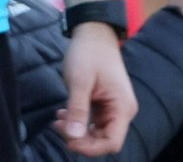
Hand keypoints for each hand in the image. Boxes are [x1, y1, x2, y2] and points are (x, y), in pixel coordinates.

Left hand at [55, 24, 137, 155]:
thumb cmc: (89, 54)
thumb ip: (78, 110)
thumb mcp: (80, 82)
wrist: (94, 34)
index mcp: (122, 107)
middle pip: (103, 141)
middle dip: (79, 139)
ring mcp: (113, 108)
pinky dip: (77, 122)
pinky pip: (92, 123)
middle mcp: (122, 110)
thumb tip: (73, 137)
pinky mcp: (104, 105)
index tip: (69, 138)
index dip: (90, 147)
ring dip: (76, 131)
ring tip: (59, 118)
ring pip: (96, 134)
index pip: (112, 142)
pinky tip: (64, 113)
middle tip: (59, 125)